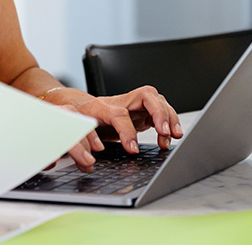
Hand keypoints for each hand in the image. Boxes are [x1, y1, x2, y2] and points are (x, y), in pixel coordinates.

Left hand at [53, 87, 181, 171]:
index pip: (119, 114)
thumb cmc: (80, 118)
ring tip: (173, 136)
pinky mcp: (142, 113)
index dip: (127, 131)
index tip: (132, 150)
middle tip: (165, 132)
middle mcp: (122, 101)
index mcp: (102, 105)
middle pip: (147, 96)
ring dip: (168, 117)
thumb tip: (92, 154)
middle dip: (159, 113)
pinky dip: (168, 124)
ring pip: (157, 101)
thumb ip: (84, 139)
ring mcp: (134, 105)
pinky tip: (169, 138)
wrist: (82, 107)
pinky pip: (160, 113)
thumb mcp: (78, 129)